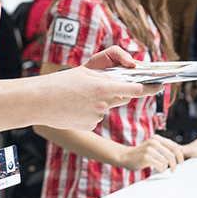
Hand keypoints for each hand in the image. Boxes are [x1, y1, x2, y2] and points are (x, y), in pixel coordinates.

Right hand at [32, 47, 158, 130]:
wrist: (37, 102)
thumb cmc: (60, 83)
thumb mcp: (85, 71)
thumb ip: (107, 74)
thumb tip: (124, 79)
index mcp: (104, 87)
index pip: (135, 89)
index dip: (149, 88)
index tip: (159, 86)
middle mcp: (103, 104)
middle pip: (122, 97)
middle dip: (118, 91)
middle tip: (100, 87)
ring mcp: (97, 116)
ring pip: (107, 107)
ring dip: (100, 101)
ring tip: (78, 96)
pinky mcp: (89, 126)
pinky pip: (96, 117)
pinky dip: (89, 112)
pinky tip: (75, 107)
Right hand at [119, 134, 184, 172]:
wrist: (126, 156)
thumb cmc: (142, 153)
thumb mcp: (154, 147)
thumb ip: (166, 148)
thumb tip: (182, 150)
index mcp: (157, 138)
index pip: (174, 146)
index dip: (180, 155)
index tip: (181, 162)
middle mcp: (154, 142)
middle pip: (171, 154)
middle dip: (174, 164)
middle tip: (173, 170)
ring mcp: (149, 149)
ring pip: (166, 161)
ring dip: (166, 168)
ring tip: (162, 170)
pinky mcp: (146, 157)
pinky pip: (159, 165)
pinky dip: (161, 170)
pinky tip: (158, 170)